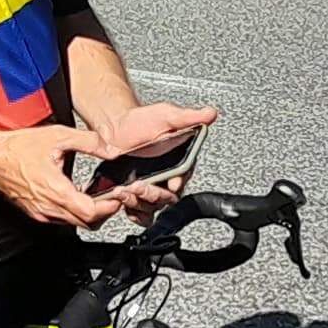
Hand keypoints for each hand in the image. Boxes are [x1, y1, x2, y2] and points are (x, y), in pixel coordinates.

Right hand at [0, 125, 123, 228]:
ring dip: (91, 214)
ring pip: (76, 224)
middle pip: (88, 224)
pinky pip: (63, 220)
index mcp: (56, 191)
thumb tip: (111, 149)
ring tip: (100, 196)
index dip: (110, 206)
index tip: (118, 195)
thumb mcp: (58, 135)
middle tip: (114, 197)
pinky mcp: (37, 214)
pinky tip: (79, 197)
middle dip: (105, 212)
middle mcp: (49, 208)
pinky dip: (76, 212)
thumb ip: (89, 142)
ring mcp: (42, 214)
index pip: (91, 212)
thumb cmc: (17, 149)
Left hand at [93, 101, 218, 215]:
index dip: (178, 182)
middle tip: (139, 185)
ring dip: (138, 203)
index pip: (185, 178)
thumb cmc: (143, 121)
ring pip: (152, 208)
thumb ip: (189, 117)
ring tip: (124, 191)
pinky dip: (130, 211)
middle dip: (153, 194)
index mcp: (180, 163)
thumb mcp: (167, 116)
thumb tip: (211, 113)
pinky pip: (138, 213)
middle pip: (167, 198)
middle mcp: (168, 179)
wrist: (116, 126)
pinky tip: (121, 199)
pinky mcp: (135, 196)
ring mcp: (151, 190)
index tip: (171, 182)